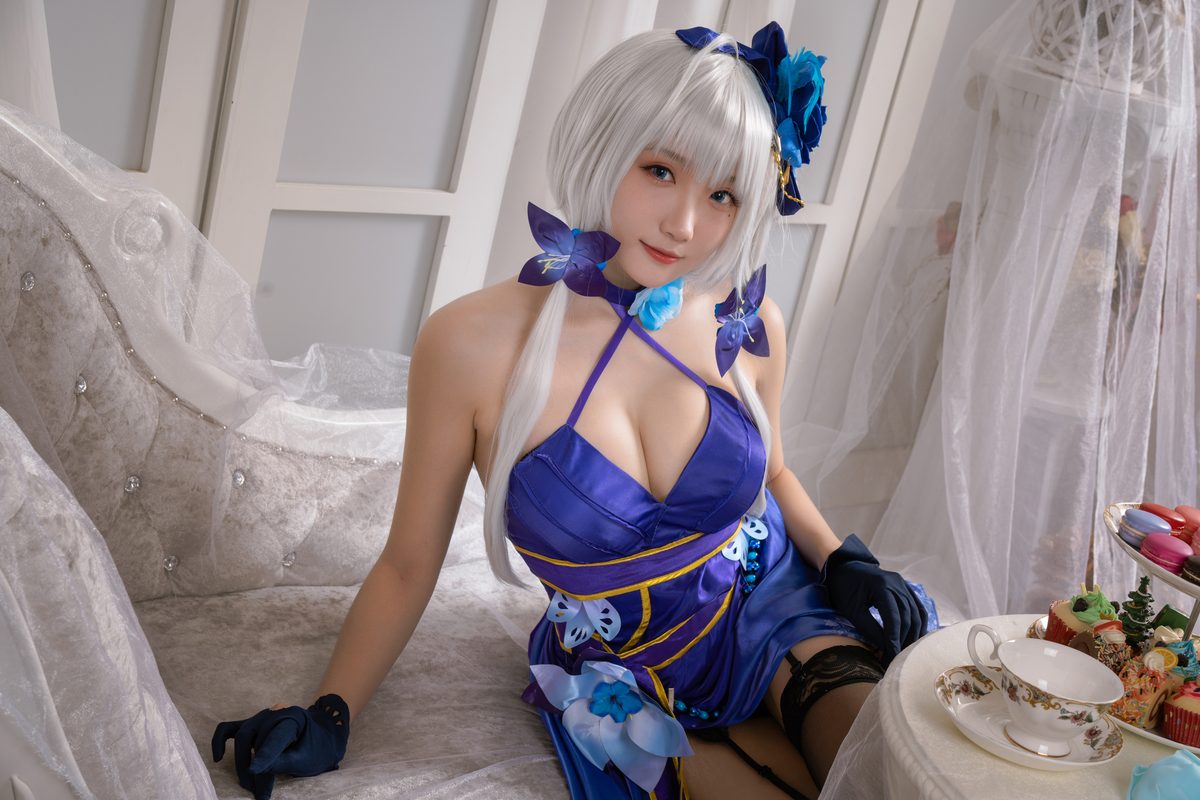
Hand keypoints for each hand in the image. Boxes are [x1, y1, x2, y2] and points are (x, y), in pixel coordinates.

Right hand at [212, 694, 349, 799]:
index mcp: (293, 718)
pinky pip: (228, 728)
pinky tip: (217, 758)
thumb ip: (285, 762)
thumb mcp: (307, 759)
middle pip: (255, 740)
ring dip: (241, 763)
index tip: (254, 771)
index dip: (264, 756)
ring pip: (241, 736)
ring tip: (248, 785)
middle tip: (258, 793)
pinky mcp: (251, 724)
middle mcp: (274, 714)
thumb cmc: (316, 747)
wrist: (321, 732)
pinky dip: (219, 741)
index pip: (275, 738)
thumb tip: (260, 770)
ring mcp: (260, 717)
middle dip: (254, 770)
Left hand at [821, 535, 927, 664]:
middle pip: (907, 616)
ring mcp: (903, 584)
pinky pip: (917, 607)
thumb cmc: (843, 589)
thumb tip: (887, 648)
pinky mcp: (905, 587)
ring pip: (916, 613)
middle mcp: (897, 583)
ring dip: (913, 634)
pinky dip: (919, 623)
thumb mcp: (852, 610)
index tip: (893, 656)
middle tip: (898, 658)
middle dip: (904, 639)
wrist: (844, 567)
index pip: (893, 617)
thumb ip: (869, 628)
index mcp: (881, 585)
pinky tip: (916, 637)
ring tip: (907, 652)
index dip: (894, 639)